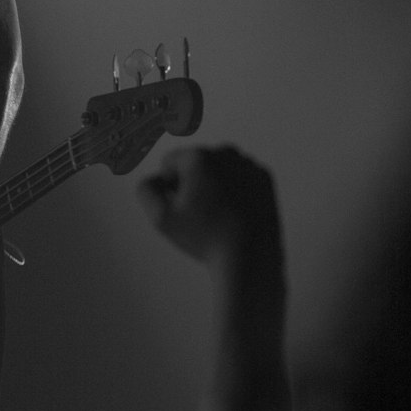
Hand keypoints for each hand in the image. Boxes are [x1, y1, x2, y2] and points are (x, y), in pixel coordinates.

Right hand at [136, 145, 282, 268]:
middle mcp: (226, 152)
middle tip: (201, 214)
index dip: (168, 188)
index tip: (182, 209)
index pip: (169, 163)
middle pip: (196, 164)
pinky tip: (236, 213)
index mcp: (199, 157)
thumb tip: (155, 179)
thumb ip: (145, 190)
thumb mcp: (161, 218)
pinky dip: (236, 190)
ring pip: (219, 170)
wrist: (251, 257)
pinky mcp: (265, 177)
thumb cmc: (205, 238)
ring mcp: (248, 164)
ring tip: (219, 216)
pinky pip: (240, 178)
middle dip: (193, 183)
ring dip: (214, 185)